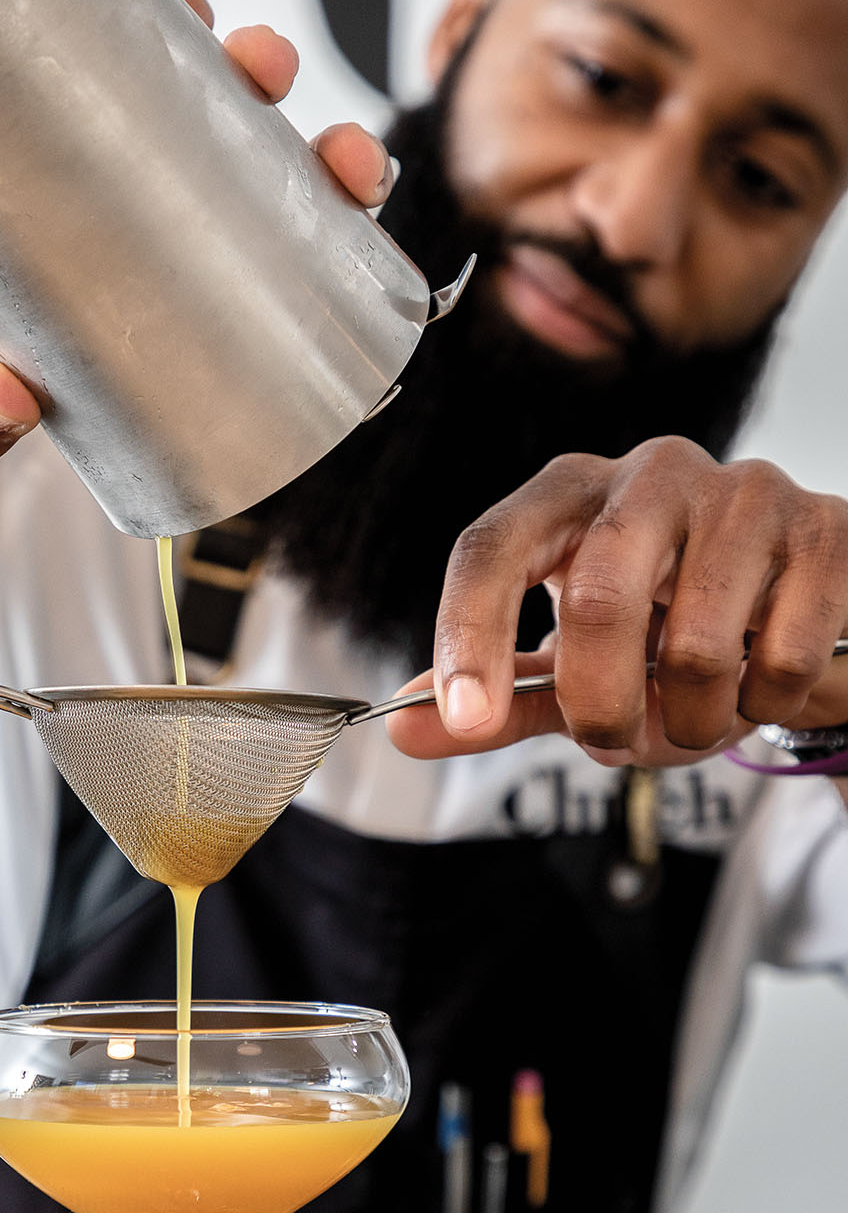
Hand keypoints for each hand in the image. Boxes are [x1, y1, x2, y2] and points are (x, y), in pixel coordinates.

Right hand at [0, 0, 393, 469]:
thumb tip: (4, 414)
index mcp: (135, 315)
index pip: (252, 300)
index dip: (322, 280)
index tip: (361, 266)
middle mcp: (132, 232)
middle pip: (258, 197)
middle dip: (315, 172)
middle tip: (338, 158)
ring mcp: (92, 153)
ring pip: (205, 108)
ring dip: (251, 76)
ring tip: (257, 58)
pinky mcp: (39, 84)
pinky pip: (118, 42)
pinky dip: (156, 18)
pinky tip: (183, 6)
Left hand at [387, 437, 847, 767]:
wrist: (810, 620)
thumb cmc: (679, 636)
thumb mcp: (579, 669)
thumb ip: (499, 695)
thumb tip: (406, 727)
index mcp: (571, 495)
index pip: (493, 546)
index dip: (468, 635)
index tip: (463, 720)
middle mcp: (650, 474)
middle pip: (597, 596)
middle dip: (598, 701)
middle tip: (610, 738)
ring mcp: (745, 494)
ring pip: (695, 643)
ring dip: (692, 719)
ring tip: (700, 712)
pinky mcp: (824, 531)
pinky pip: (780, 655)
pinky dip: (765, 705)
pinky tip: (762, 686)